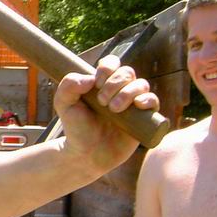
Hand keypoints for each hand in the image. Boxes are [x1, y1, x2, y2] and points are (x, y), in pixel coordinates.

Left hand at [54, 55, 158, 172]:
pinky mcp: (144, 118)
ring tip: (114, 109)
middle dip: (115, 83)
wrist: (87, 154)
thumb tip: (90, 78)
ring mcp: (133, 103)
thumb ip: (68, 86)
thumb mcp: (64, 105)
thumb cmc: (76, 128)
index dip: (107, 68)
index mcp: (102, 83)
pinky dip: (148, 99)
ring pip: (141, 84)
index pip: (111, 63)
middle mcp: (120, 90)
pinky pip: (153, 101)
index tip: (97, 83)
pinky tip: (138, 105)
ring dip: (128, 92)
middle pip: (127, 72)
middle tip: (101, 101)